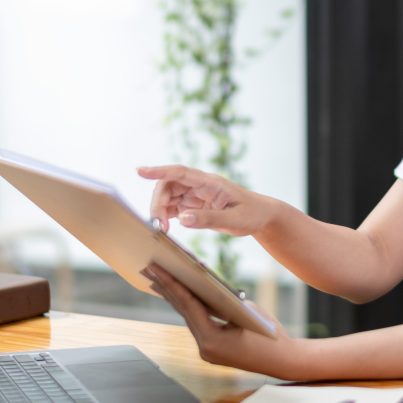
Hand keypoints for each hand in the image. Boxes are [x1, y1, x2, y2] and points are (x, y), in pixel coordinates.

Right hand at [137, 165, 275, 235]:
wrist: (261, 216)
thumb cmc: (252, 214)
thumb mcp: (234, 219)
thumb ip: (209, 219)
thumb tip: (182, 219)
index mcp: (211, 183)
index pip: (180, 172)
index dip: (159, 171)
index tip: (140, 171)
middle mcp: (200, 185)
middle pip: (168, 185)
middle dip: (158, 203)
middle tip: (160, 227)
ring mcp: (196, 194)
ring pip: (168, 196)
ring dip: (160, 210)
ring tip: (163, 231)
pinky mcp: (194, 204)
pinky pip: (173, 206)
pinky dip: (165, 215)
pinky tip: (165, 228)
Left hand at [142, 263, 299, 376]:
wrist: (283, 359)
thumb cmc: (270, 336)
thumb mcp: (247, 312)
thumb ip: (225, 301)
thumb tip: (206, 286)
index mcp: (212, 342)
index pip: (188, 307)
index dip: (174, 285)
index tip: (159, 270)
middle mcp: (204, 348)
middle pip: (182, 312)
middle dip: (166, 289)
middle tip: (148, 269)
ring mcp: (207, 350)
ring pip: (187, 317)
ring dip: (173, 297)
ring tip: (155, 279)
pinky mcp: (212, 348)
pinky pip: (197, 323)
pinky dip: (188, 307)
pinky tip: (178, 295)